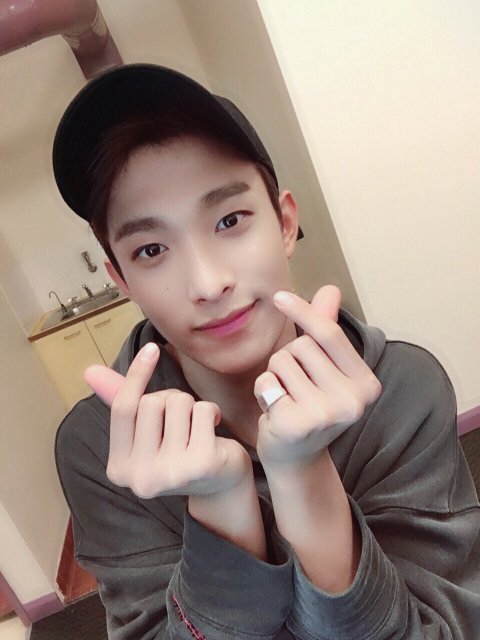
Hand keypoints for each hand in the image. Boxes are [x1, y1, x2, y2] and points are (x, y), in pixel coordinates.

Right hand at [84, 343, 250, 497]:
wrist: (221, 486)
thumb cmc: (181, 451)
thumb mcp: (148, 430)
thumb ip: (121, 401)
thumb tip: (89, 371)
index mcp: (119, 468)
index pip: (122, 409)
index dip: (137, 375)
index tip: (152, 349)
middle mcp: (140, 477)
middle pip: (151, 402)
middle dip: (171, 399)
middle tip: (183, 421)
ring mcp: (170, 474)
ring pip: (178, 402)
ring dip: (192, 406)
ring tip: (197, 427)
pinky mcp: (201, 465)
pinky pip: (202, 410)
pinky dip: (211, 411)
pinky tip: (213, 431)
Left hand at [254, 285, 381, 468]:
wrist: (295, 456)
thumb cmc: (308, 405)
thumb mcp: (322, 368)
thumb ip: (325, 330)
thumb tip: (331, 289)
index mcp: (366, 384)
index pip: (330, 335)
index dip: (303, 312)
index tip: (278, 296)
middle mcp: (353, 401)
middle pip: (302, 347)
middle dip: (288, 359)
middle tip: (294, 386)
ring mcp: (327, 414)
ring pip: (281, 361)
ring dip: (274, 375)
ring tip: (285, 397)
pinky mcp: (298, 423)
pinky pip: (267, 383)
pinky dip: (264, 391)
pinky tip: (274, 411)